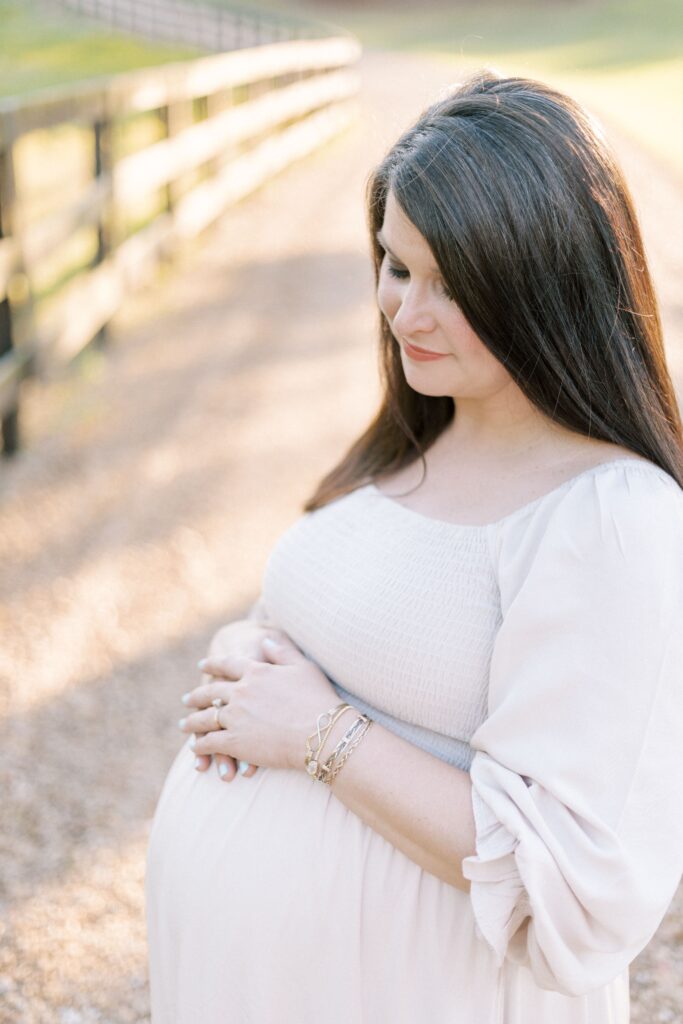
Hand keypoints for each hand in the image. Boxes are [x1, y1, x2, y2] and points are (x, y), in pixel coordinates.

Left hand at [179, 636, 339, 772]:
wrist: (321, 733)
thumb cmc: (318, 699)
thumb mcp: (303, 667)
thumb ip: (282, 651)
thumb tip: (265, 640)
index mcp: (256, 671)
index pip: (228, 664)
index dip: (213, 664)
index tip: (202, 665)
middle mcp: (241, 691)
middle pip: (211, 691)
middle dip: (197, 695)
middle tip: (187, 700)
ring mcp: (235, 716)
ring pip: (205, 717)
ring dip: (192, 721)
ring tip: (184, 725)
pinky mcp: (234, 741)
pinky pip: (209, 742)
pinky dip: (200, 744)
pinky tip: (196, 747)